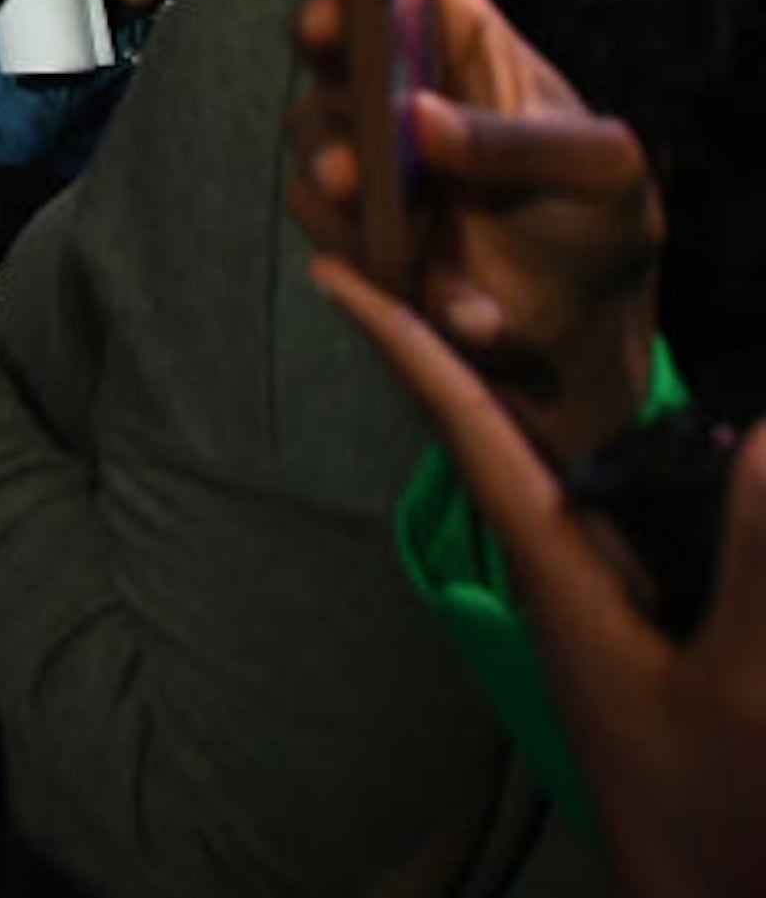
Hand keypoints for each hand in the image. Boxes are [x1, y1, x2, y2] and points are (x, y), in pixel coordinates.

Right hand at [285, 0, 660, 461]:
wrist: (581, 331)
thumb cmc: (597, 220)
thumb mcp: (600, 171)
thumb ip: (519, 144)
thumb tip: (421, 121)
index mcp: (461, 42)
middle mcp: (400, 86)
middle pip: (328, 32)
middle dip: (321, 35)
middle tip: (329, 43)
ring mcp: (369, 156)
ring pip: (310, 130)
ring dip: (339, 165)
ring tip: (381, 203)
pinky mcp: (353, 229)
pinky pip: (334, 233)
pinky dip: (394, 271)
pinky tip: (464, 303)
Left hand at [308, 257, 765, 897]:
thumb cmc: (720, 811)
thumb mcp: (747, 690)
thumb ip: (760, 561)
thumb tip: (765, 432)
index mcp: (557, 571)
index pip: (469, 431)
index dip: (404, 345)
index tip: (333, 271)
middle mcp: (559, 569)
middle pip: (487, 429)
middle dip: (439, 340)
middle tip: (388, 244)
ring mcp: (595, 598)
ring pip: (541, 465)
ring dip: (500, 387)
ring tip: (457, 301)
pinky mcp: (638, 622)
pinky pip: (594, 509)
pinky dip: (590, 452)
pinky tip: (617, 428)